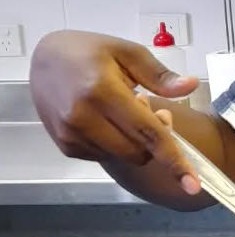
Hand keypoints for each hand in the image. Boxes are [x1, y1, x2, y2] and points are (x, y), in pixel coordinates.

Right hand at [30, 30, 201, 193]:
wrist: (41, 58)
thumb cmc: (87, 52)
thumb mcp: (127, 52)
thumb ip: (160, 75)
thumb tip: (190, 86)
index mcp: (102, 91)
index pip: (147, 133)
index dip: (174, 159)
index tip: (192, 184)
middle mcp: (83, 117)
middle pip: (138, 151)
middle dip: (154, 139)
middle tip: (147, 107)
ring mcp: (71, 134)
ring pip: (123, 157)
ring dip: (133, 141)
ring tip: (121, 110)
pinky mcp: (65, 145)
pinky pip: (105, 157)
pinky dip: (115, 143)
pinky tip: (105, 119)